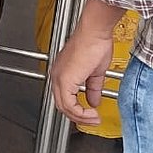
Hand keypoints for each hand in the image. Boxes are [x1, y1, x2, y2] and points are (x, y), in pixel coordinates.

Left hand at [51, 0, 122, 124]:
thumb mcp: (95, 72)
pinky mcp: (65, 80)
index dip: (77, 110)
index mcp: (62, 73)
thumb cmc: (94, 43)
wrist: (94, 32)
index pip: (64, 98)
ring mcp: (59, 78)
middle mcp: (56, 76)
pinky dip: (80, 112)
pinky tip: (91, 112)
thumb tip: (94, 101)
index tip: (90, 114)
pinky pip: (69, 104)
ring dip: (80, 117)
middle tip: (92, 120)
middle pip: (62, 105)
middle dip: (79, 117)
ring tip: (94, 118)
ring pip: (64, 107)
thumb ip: (93, 88)